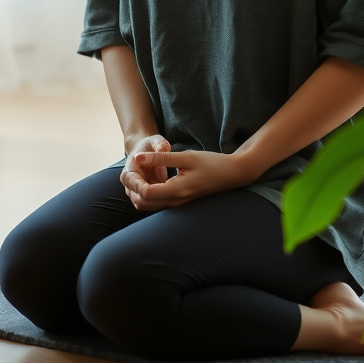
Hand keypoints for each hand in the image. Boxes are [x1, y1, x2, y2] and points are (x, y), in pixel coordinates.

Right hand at [119, 134, 171, 208]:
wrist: (143, 151)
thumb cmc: (148, 145)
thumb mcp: (154, 141)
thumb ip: (159, 143)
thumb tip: (164, 148)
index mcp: (129, 174)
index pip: (140, 189)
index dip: (154, 191)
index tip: (170, 188)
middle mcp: (129, 187)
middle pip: (142, 202)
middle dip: (159, 200)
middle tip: (176, 193)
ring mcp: (135, 194)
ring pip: (147, 206)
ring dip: (161, 203)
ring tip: (176, 194)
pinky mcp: (142, 198)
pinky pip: (152, 206)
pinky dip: (162, 203)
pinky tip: (173, 196)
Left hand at [120, 149, 246, 210]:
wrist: (233, 174)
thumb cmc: (211, 163)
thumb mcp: (186, 156)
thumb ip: (160, 157)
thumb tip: (137, 158)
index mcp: (177, 191)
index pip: (145, 193)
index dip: (135, 181)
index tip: (133, 165)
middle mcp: (176, 202)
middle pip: (143, 203)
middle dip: (133, 188)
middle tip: (131, 170)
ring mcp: (179, 205)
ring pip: (149, 206)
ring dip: (139, 192)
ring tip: (138, 173)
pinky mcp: (180, 203)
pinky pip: (157, 204)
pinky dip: (147, 194)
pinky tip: (149, 179)